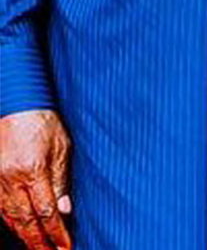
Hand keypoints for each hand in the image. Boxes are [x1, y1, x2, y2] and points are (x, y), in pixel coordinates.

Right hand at [0, 110, 70, 249]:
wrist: (16, 103)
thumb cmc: (43, 121)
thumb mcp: (62, 147)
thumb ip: (61, 180)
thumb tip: (65, 210)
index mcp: (32, 171)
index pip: (46, 212)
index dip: (56, 232)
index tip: (66, 245)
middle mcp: (10, 180)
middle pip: (24, 221)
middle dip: (38, 242)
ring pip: (9, 218)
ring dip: (24, 236)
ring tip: (37, 248)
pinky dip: (10, 222)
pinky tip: (19, 230)